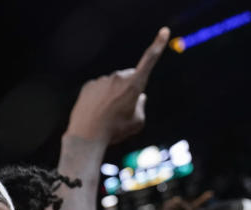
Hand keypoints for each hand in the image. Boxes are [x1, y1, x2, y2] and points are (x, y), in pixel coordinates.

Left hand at [65, 27, 169, 144]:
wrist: (86, 137)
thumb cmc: (115, 131)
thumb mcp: (136, 122)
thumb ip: (141, 106)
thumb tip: (140, 97)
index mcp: (134, 84)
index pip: (149, 61)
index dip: (157, 45)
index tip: (164, 31)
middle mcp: (118, 78)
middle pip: (129, 78)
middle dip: (129, 88)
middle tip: (122, 110)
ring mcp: (102, 80)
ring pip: (112, 85)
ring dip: (113, 94)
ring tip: (106, 114)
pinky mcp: (89, 86)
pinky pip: (99, 89)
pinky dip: (99, 98)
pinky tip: (96, 112)